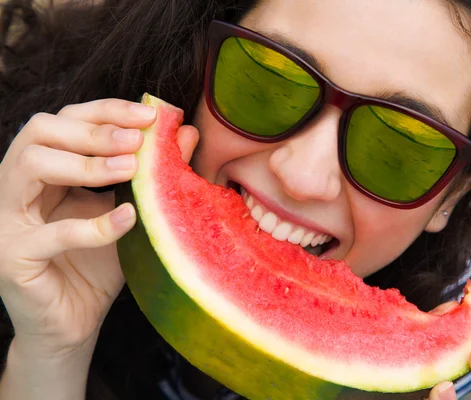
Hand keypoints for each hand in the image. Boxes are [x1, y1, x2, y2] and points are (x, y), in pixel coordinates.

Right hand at [0, 98, 198, 360]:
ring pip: (31, 166)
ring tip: (132, 169)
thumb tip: (185, 132)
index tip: (151, 114)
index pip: (66, 120)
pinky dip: (94, 225)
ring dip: (87, 163)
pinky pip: (51, 234)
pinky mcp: (12, 257)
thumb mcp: (130, 211)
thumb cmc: (99, 263)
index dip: (106, 111)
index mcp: (44, 169)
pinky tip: (130, 218)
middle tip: (138, 140)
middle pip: (40, 131)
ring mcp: (7, 220)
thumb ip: (152, 173)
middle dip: (94, 130)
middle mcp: (16, 185)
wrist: (75, 320)